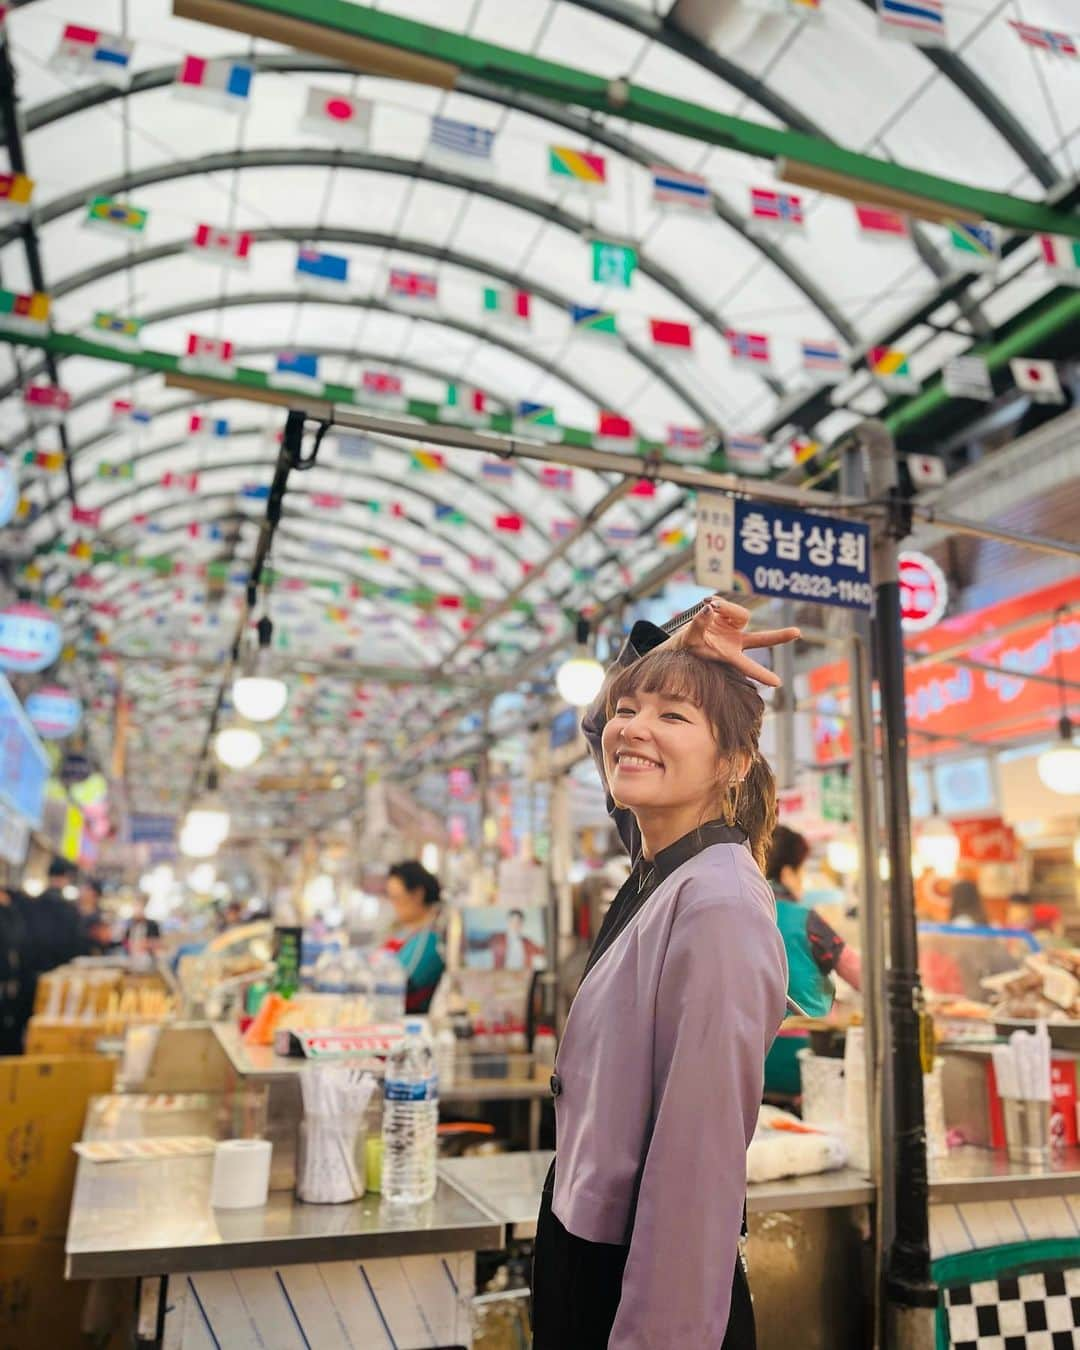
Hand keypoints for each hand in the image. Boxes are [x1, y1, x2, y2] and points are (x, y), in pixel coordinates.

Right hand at [668, 597, 799, 686]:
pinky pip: (726, 604)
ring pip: (740, 614)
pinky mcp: (727, 615)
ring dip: (726, 608)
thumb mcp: (689, 639)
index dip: (761, 673)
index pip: (747, 665)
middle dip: (779, 637)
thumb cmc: (685, 647)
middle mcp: (735, 642)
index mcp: (728, 655)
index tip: (778, 683)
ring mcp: (733, 628)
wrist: (681, 639)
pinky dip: (716, 602)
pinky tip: (705, 604)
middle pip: (761, 639)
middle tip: (797, 633)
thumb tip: (709, 608)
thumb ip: (698, 624)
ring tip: (708, 606)